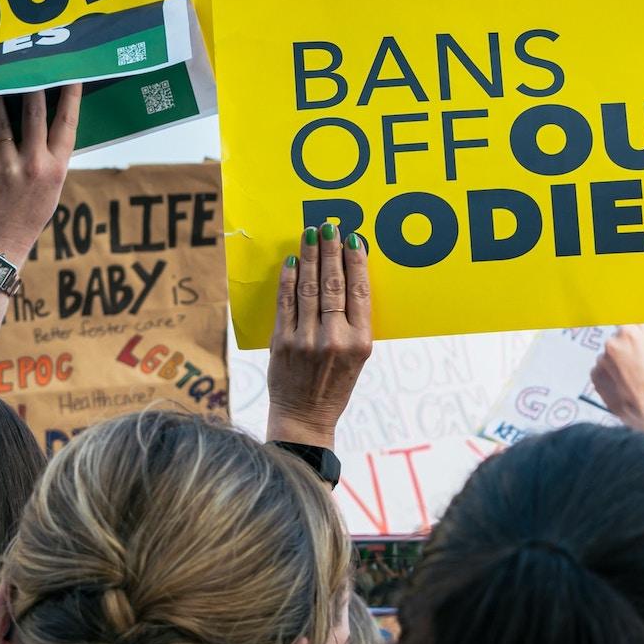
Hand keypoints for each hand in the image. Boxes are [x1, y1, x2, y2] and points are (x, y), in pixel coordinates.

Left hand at [0, 86, 80, 258]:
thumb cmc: (27, 215)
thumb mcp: (52, 189)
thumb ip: (52, 159)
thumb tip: (51, 126)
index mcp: (56, 168)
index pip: (67, 124)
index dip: (71, 97)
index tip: (71, 75)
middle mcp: (34, 165)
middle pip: (34, 114)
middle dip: (31, 86)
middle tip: (27, 66)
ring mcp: (7, 167)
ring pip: (2, 120)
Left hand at [267, 223, 373, 448]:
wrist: (305, 416)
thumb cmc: (335, 384)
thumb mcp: (358, 356)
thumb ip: (355, 322)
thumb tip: (350, 279)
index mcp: (360, 342)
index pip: (360, 293)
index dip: (356, 263)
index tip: (354, 240)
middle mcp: (335, 339)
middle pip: (333, 285)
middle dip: (331, 251)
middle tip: (329, 226)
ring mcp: (306, 340)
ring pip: (309, 289)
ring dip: (310, 257)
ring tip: (311, 234)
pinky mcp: (283, 342)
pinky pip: (286, 302)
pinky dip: (289, 279)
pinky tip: (292, 260)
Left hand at [589, 325, 643, 450]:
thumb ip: (642, 338)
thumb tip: (638, 324)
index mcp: (630, 332)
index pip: (625, 322)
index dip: (628, 331)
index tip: (627, 330)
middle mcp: (612, 342)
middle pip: (615, 341)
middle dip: (623, 351)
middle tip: (635, 368)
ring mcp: (601, 359)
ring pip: (607, 358)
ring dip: (615, 366)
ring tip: (630, 382)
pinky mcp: (594, 374)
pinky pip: (600, 371)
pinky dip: (607, 378)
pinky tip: (620, 388)